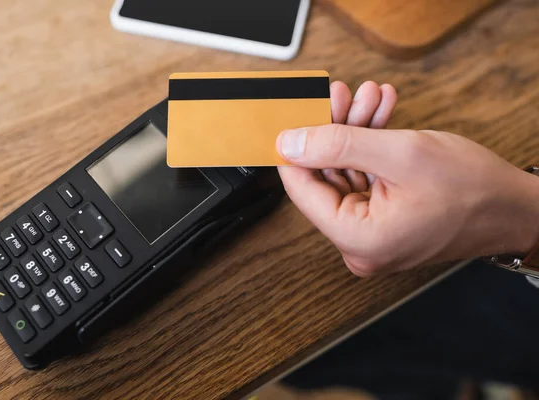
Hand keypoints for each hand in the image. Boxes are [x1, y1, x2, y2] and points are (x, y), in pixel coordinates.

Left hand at [276, 81, 538, 276]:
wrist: (515, 209)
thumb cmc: (473, 189)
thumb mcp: (400, 153)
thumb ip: (337, 145)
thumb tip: (289, 143)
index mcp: (358, 239)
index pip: (302, 189)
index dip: (298, 146)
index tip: (302, 113)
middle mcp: (359, 245)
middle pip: (324, 178)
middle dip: (336, 130)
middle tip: (346, 95)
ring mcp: (371, 236)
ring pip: (345, 174)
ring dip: (355, 133)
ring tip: (371, 98)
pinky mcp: (383, 224)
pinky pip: (364, 182)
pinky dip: (370, 149)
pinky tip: (381, 116)